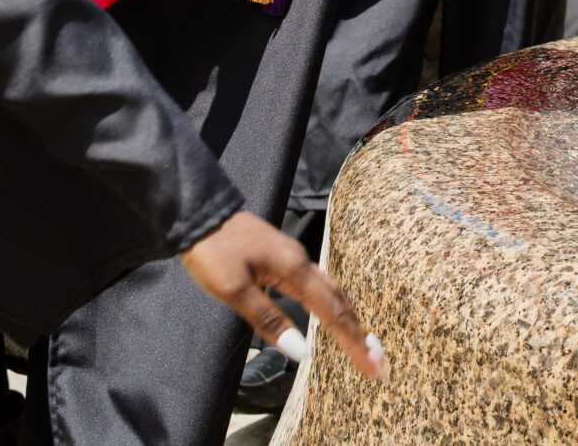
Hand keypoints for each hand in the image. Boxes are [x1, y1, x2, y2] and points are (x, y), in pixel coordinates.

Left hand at [178, 210, 385, 383]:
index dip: (354, 343)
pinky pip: (318, 286)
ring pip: (330, 291)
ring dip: (348, 318)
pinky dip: (332, 305)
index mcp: (294, 270)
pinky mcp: (282, 258)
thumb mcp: (234, 289)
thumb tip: (302, 352)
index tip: (375, 366)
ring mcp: (292, 258)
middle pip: (339, 301)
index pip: (332, 314)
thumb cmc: (213, 251)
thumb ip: (269, 319)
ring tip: (362, 341)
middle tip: (377, 360)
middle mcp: (301, 262)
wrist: (200, 211)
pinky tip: (328, 312)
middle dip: (359, 333)